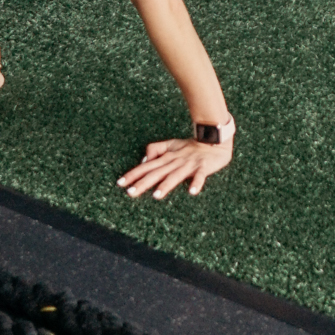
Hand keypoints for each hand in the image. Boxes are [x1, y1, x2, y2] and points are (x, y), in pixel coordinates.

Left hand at [117, 130, 233, 199]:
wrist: (214, 139)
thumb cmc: (191, 146)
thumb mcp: (170, 144)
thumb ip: (155, 149)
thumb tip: (143, 160)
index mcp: (166, 157)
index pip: (146, 166)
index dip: (133, 174)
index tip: (120, 183)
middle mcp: (175, 161)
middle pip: (157, 173)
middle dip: (143, 183)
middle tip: (131, 193)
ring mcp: (189, 164)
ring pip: (176, 175)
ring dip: (166, 185)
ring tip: (157, 195)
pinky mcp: (203, 167)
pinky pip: (200, 176)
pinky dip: (196, 183)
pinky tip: (192, 191)